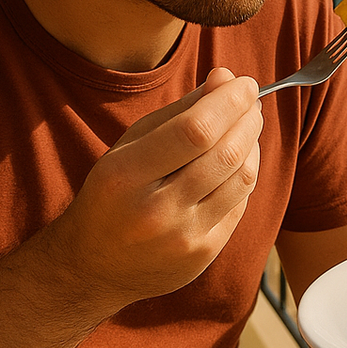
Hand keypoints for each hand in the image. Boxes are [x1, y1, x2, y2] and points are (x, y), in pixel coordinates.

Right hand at [60, 67, 262, 306]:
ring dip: (253, 143)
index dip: (228, 101)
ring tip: (249, 124)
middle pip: (225, 153)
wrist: (93, 268)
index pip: (195, 130)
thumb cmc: (112, 195)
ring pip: (242, 179)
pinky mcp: (202, 255)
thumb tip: (225, 79)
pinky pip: (239, 204)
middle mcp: (156, 211)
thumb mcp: (128, 147)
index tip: (244, 83)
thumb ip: (176, 112)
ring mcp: (182, 238)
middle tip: (251, 100)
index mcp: (126, 175)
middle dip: (247, 118)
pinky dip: (245, 174)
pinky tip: (239, 158)